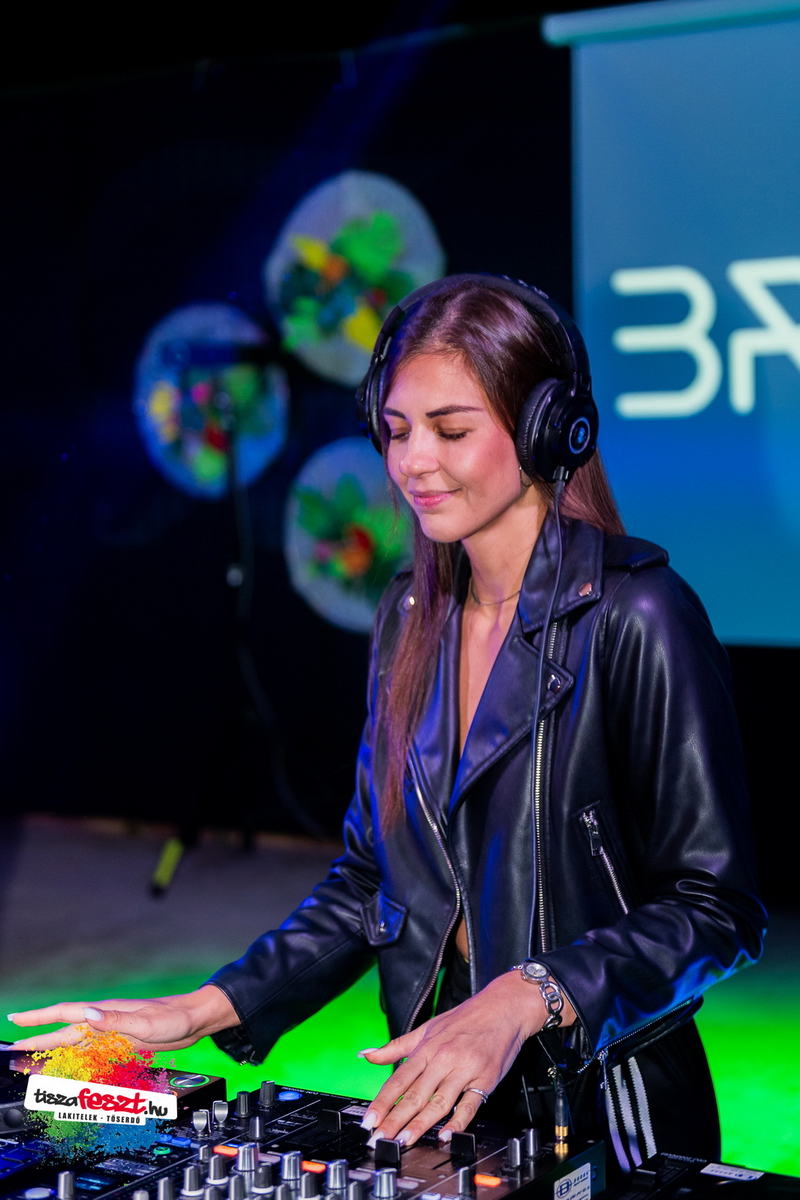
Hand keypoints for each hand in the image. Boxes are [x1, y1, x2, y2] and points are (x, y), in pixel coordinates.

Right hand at [6, 985, 239, 1052]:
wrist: (194, 1020)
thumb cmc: (174, 1017)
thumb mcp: (147, 1022)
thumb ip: (117, 1020)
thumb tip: (88, 1014)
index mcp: (107, 1012)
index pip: (65, 1013)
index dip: (38, 1018)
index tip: (16, 1020)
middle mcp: (105, 1021)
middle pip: (64, 1032)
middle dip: (37, 1040)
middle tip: (12, 1050)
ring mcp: (113, 1033)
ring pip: (74, 1045)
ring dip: (53, 1053)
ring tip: (31, 1063)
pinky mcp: (122, 1044)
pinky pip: (92, 1054)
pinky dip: (76, 1062)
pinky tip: (69, 1069)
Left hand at [358, 970, 573, 1146]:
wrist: (503, 1007)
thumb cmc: (465, 1018)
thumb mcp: (427, 1028)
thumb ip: (396, 1046)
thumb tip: (367, 1055)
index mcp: (426, 1048)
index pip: (398, 1080)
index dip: (382, 1102)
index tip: (369, 1121)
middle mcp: (443, 1058)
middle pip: (414, 1094)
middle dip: (394, 1119)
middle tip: (380, 1139)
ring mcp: (464, 1070)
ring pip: (438, 1102)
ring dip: (420, 1124)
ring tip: (404, 1141)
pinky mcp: (485, 1079)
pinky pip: (469, 1105)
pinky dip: (457, 1121)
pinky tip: (445, 1134)